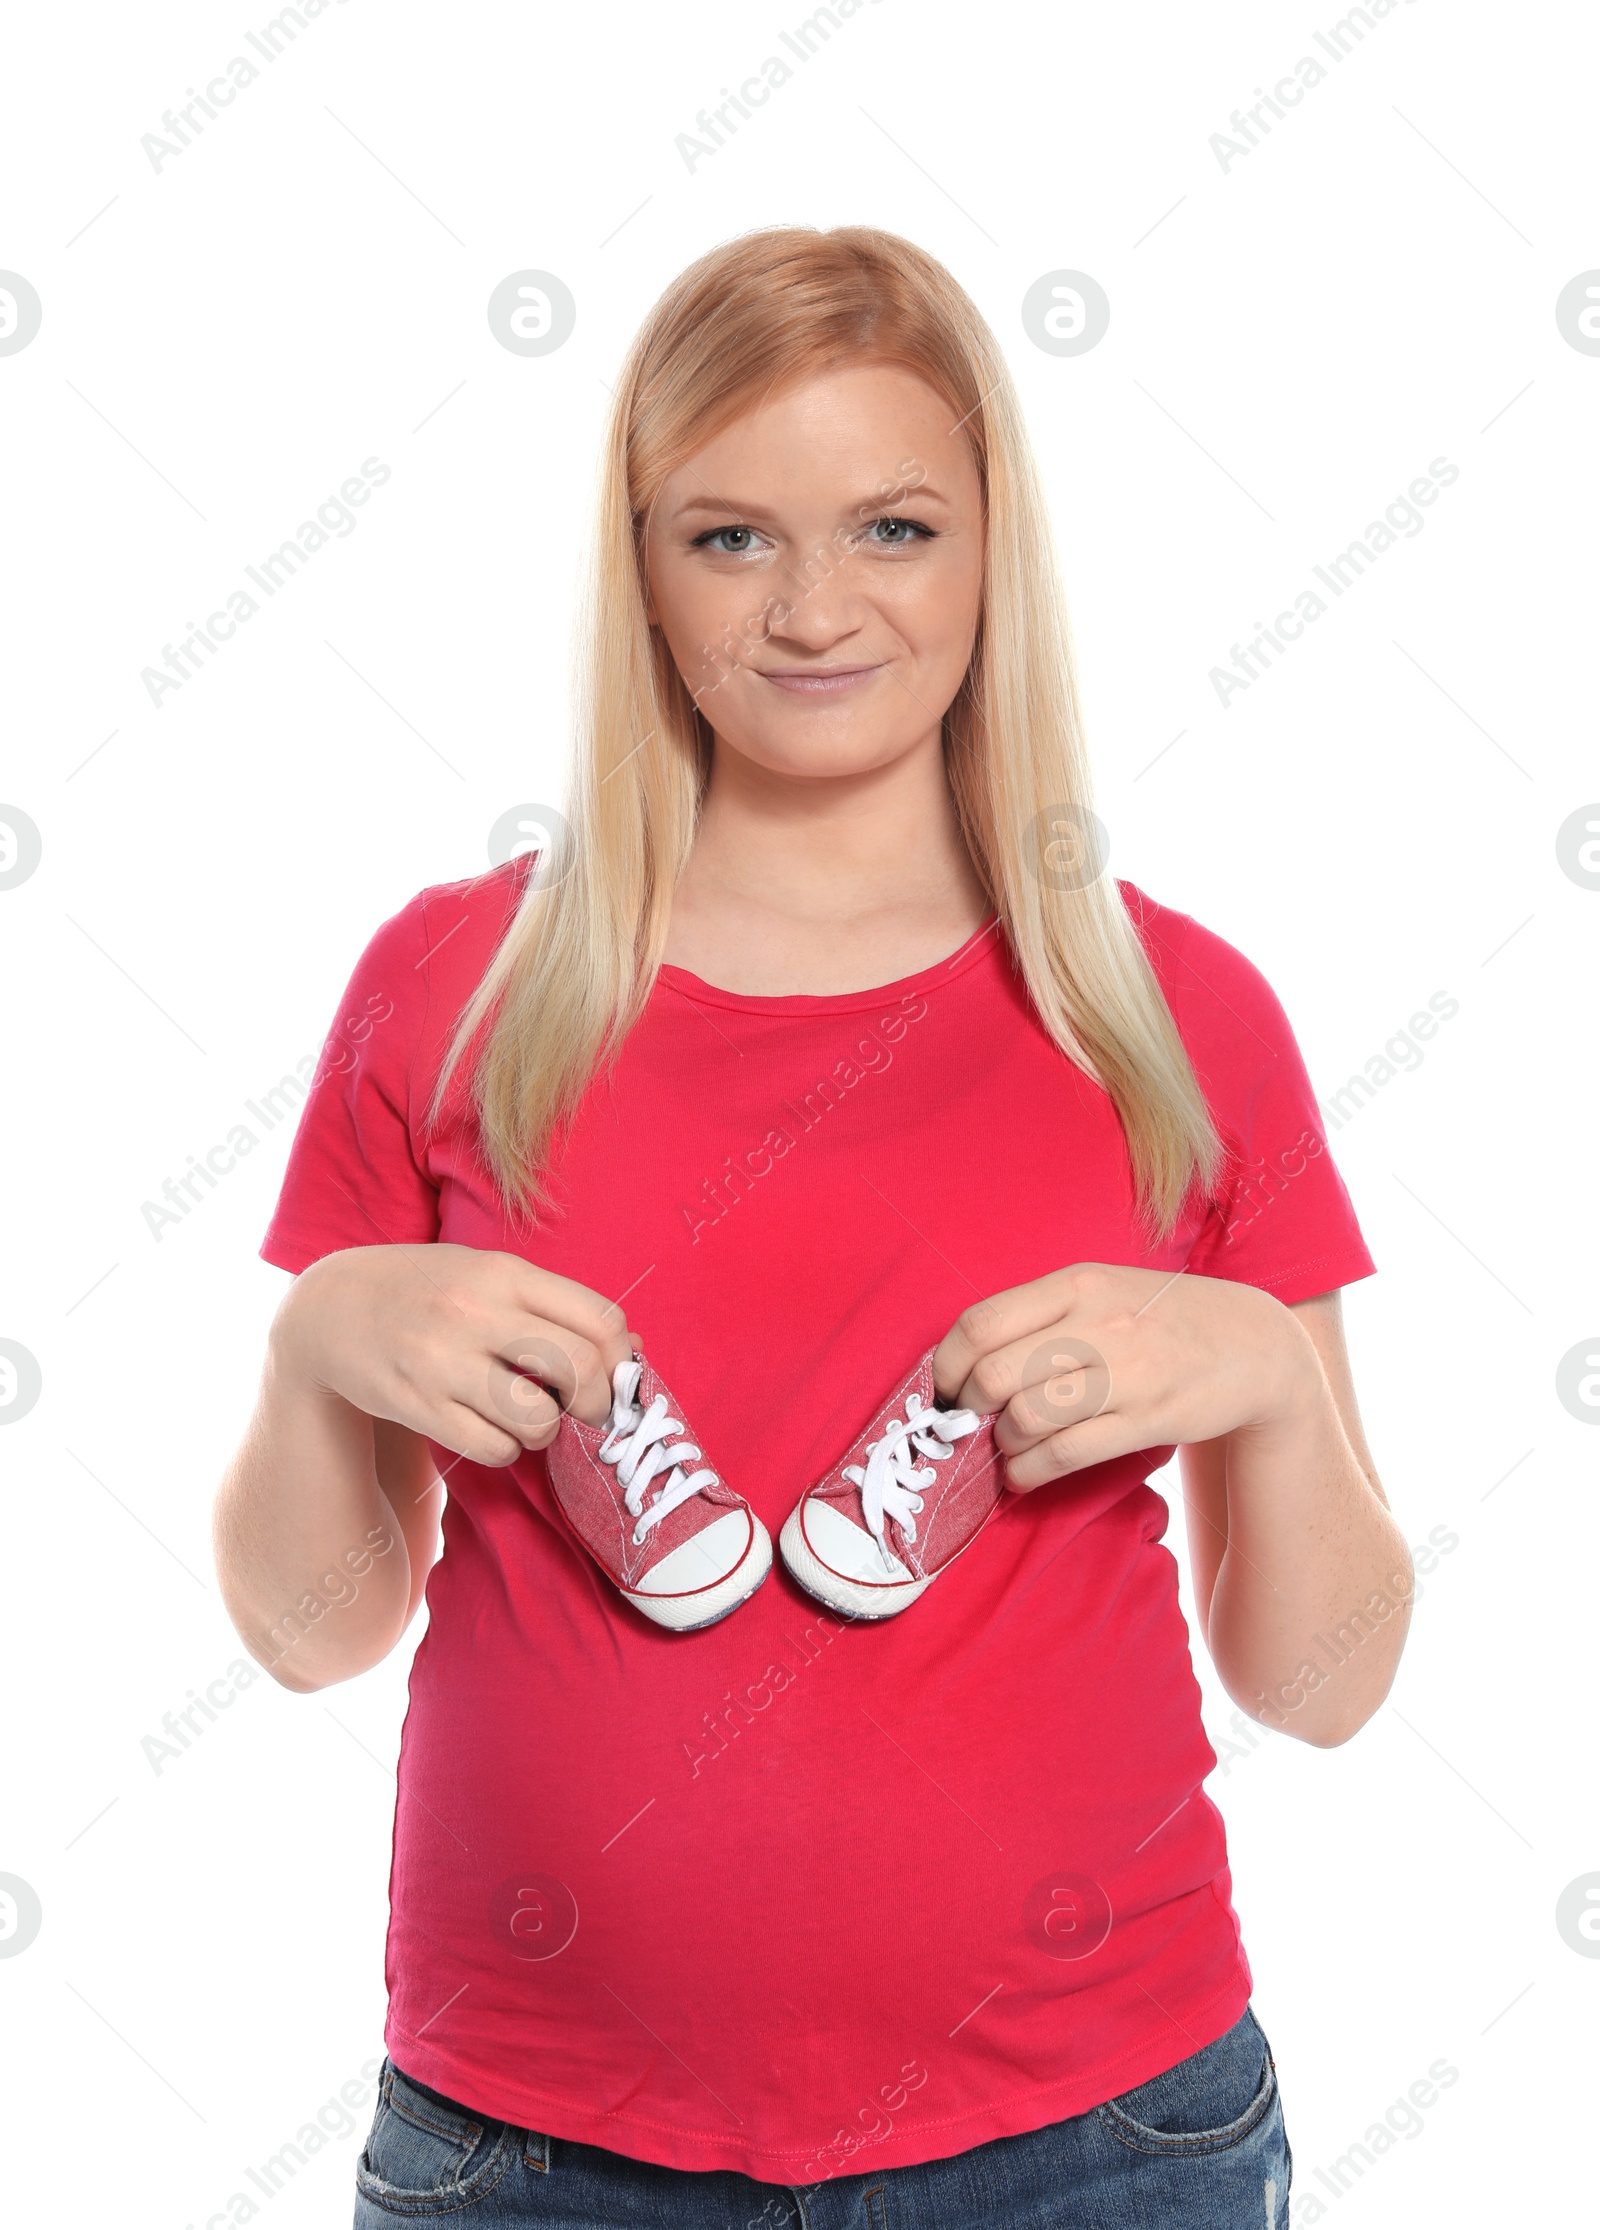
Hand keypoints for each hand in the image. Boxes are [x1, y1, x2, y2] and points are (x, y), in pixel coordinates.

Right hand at [272, 1243, 632, 1464]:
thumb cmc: (427, 1291)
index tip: (615, 1375)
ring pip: (538, 1420)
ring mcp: (443, 1361)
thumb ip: (555, 1305)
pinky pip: (494, 1448)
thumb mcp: (487, 1274)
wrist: (329, 1310)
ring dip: (547, 1429)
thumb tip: (632, 1350)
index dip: (622, 1358)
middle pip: (580, 1368)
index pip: (599, 1318)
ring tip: (530, 1416)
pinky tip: (491, 1427)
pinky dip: (507, 1448)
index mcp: (503, 1273)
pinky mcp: (418, 1405)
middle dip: (598, 1402)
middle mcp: (476, 1312)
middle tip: (588, 1410)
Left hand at [931, 1263, 1316, 1491]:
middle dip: (968, 1410)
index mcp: (1078, 1283)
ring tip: (1004, 1448)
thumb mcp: (1103, 1289)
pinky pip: (1066, 1454)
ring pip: (1026, 1418)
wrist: (1255, 1345)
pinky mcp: (1148, 1419)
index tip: (946, 1388)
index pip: (982, 1323)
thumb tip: (969, 1363)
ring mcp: (1126, 1373)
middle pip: (996, 1375)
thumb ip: (1042, 1315)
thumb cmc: (1161, 1318)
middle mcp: (1098, 1323)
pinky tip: (1024, 1474)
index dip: (948, 1365)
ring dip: (1001, 1445)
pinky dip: (1030, 1472)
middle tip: (969, 1423)